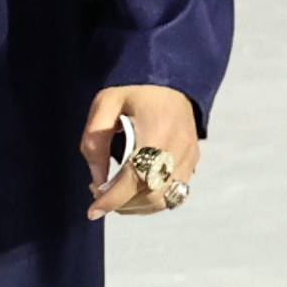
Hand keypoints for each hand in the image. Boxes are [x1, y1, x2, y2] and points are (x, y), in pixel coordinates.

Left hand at [81, 86, 202, 219]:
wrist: (172, 76)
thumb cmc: (136, 89)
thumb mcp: (105, 104)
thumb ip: (94, 142)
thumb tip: (96, 181)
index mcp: (157, 132)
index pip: (134, 178)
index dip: (111, 199)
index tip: (92, 210)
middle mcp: (178, 148)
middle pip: (150, 195)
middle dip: (122, 204)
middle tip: (101, 194)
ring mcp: (189, 155)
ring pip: (164, 199)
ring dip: (137, 206)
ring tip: (117, 194)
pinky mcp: (194, 159)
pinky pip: (174, 193)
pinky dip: (153, 200)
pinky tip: (137, 190)